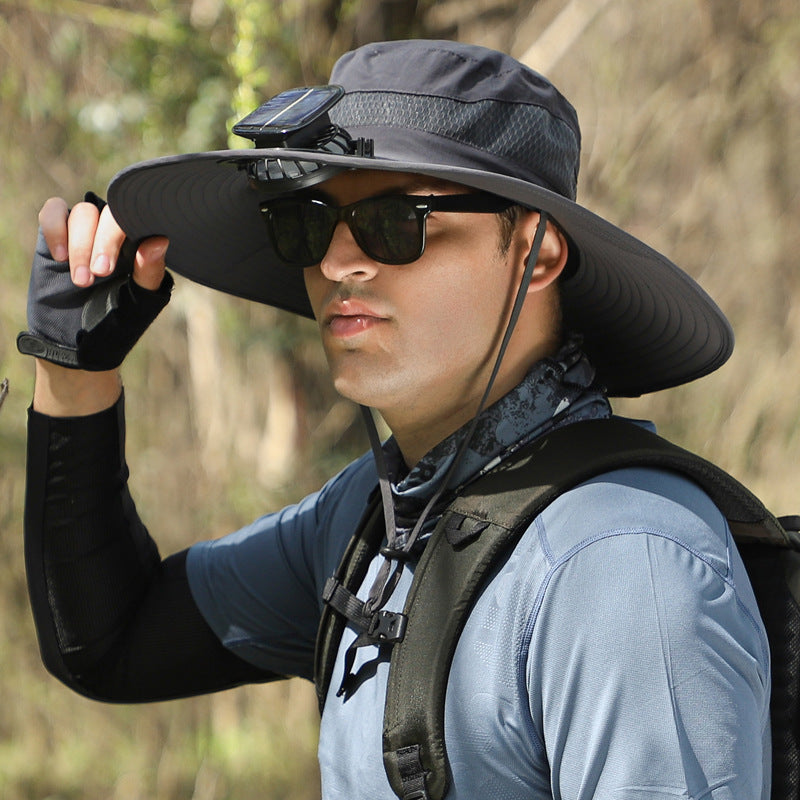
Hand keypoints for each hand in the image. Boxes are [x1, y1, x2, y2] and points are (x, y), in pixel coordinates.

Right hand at [17, 193, 172, 370]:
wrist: (79, 341)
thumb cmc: (117, 321)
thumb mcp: (139, 302)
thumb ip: (149, 271)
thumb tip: (159, 240)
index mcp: (141, 244)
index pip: (138, 218)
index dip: (123, 234)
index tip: (112, 267)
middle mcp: (115, 233)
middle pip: (109, 213)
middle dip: (102, 243)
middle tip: (99, 274)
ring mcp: (86, 231)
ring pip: (83, 212)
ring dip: (79, 245)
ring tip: (80, 280)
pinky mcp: (58, 234)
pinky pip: (54, 212)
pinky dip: (55, 229)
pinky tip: (59, 257)